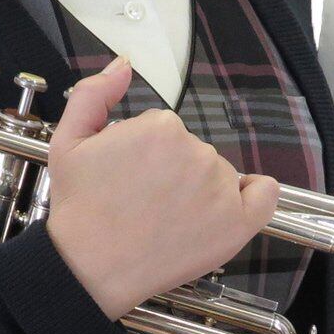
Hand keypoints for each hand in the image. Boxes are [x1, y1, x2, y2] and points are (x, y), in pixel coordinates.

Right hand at [43, 56, 280, 319]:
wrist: (89, 269)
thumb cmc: (80, 210)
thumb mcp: (68, 141)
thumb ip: (94, 93)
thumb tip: (124, 64)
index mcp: (161, 127)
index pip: (167, 132)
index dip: (146, 155)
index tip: (130, 179)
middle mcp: (197, 152)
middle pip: (194, 152)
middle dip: (173, 172)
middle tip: (144, 203)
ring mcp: (221, 188)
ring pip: (219, 175)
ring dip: (202, 190)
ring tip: (166, 220)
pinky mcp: (237, 224)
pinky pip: (264, 194)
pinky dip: (254, 195)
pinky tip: (232, 205)